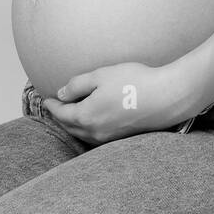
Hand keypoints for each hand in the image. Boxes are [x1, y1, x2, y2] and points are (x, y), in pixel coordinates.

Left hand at [41, 61, 193, 144]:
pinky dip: (87, 129)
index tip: (46, 100)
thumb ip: (77, 85)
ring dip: (73, 125)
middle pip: (70, 127)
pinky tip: (92, 120)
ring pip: (83, 134)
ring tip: (70, 114)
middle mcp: (95, 132)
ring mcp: (109, 138)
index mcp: (86, 116)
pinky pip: (96, 136)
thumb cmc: (134, 82)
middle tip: (54, 108)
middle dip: (60, 117)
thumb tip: (61, 94)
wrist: (166, 97)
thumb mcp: (101, 76)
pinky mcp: (122, 138)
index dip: (52, 106)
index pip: (61, 114)